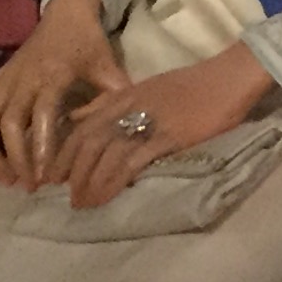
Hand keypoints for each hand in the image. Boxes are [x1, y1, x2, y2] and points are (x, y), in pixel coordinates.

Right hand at [0, 0, 128, 190]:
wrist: (65, 13)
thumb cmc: (89, 44)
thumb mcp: (109, 67)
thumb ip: (115, 99)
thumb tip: (121, 132)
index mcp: (54, 75)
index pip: (41, 115)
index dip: (40, 147)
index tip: (45, 176)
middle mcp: (24, 78)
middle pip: (8, 124)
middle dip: (15, 159)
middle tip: (29, 185)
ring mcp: (4, 80)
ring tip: (6, 178)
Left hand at [54, 45, 272, 209]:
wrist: (228, 78)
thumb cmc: (193, 84)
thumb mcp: (145, 87)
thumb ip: (113, 102)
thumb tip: (81, 117)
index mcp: (122, 96)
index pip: (81, 126)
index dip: (64, 152)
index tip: (53, 175)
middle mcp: (127, 107)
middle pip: (87, 142)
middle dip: (70, 171)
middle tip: (59, 195)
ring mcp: (146, 121)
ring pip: (105, 154)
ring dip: (88, 182)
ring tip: (81, 204)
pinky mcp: (167, 136)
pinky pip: (131, 162)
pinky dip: (113, 182)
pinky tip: (104, 197)